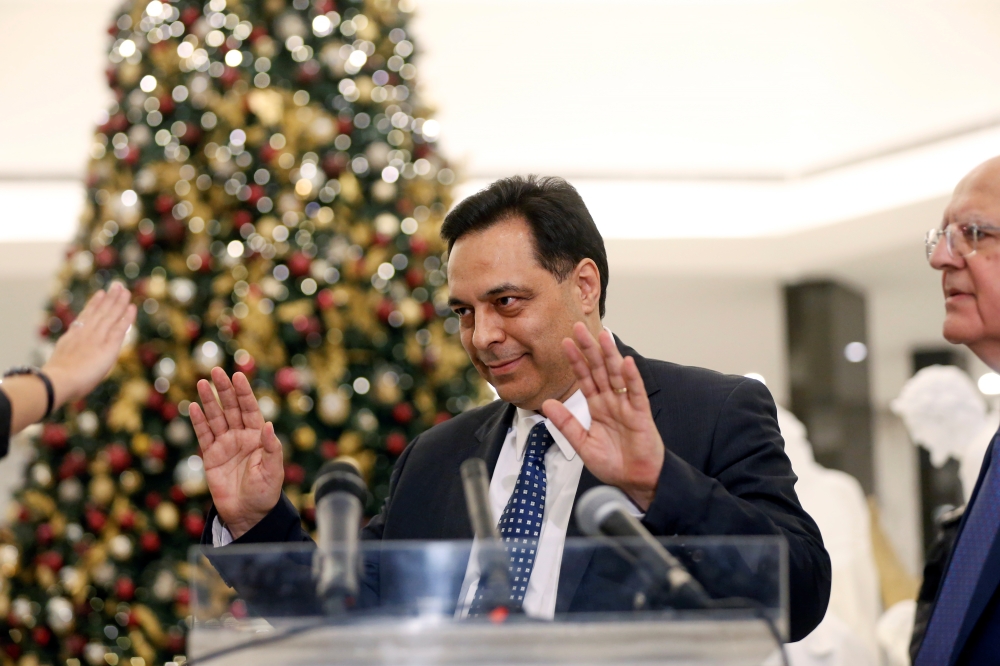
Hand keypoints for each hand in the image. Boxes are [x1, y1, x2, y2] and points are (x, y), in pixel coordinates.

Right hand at [43, 282, 136, 408]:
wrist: (59, 381)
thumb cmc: (57, 381)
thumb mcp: (60, 365)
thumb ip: (68, 360)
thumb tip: (67, 367)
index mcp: (72, 337)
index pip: (86, 317)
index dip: (94, 304)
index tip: (100, 294)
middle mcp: (85, 333)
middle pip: (100, 312)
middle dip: (110, 298)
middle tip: (117, 285)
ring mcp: (97, 338)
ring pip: (111, 316)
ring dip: (119, 302)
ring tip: (125, 290)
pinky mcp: (109, 345)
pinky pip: (120, 328)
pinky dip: (126, 317)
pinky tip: (132, 307)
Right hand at [189, 368, 282, 538]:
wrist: (247, 514)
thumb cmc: (265, 493)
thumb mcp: (273, 471)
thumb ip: (271, 448)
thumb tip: (269, 425)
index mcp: (258, 437)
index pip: (250, 409)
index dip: (244, 393)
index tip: (237, 376)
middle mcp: (241, 436)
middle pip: (231, 408)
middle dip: (224, 390)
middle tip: (215, 371)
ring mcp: (225, 445)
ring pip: (216, 418)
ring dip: (209, 401)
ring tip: (201, 383)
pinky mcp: (210, 456)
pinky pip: (203, 435)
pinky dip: (198, 421)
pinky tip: (194, 406)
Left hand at [541, 323, 663, 509]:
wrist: (635, 481)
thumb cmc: (614, 463)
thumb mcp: (582, 444)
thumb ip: (566, 424)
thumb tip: (546, 404)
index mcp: (597, 407)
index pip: (584, 378)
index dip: (575, 361)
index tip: (565, 343)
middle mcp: (611, 401)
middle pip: (599, 369)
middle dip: (589, 349)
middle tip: (579, 327)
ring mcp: (626, 405)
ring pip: (617, 375)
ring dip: (610, 355)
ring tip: (602, 335)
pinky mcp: (640, 414)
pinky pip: (635, 392)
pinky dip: (631, 377)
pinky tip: (625, 362)